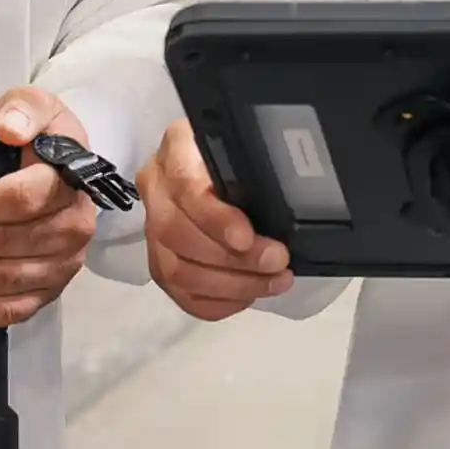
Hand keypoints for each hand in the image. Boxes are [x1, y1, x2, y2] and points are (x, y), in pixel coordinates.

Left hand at [0, 89, 102, 327]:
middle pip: (2, 243)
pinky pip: (8, 309)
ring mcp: (61, 265)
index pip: (21, 199)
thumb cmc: (42, 139)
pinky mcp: (47, 290)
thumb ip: (23, 108)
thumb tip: (10, 127)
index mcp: (68, 182)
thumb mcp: (35, 105)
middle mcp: (71, 228)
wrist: (62, 171)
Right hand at [138, 118, 294, 321]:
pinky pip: (181, 294)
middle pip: (177, 233)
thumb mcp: (249, 146)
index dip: (214, 218)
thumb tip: (297, 194)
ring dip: (231, 285)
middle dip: (232, 259)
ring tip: (274, 281)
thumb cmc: (240, 154)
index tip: (247, 238)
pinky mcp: (159, 262)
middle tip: (278, 263)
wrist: (215, 167)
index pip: (185, 186)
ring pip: (176, 270)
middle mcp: (156, 188)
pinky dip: (218, 302)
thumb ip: (259, 164)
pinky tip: (249, 295)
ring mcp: (152, 228)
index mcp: (177, 148)